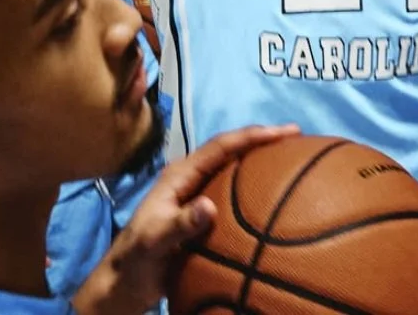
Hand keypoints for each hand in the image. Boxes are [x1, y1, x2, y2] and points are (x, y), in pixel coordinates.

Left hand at [72, 123, 299, 314]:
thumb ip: (179, 224)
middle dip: (261, 140)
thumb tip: (209, 206)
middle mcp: (190, 180)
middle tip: (295, 137)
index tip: (283, 132)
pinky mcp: (201, 217)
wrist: (122, 285)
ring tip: (290, 159)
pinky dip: (253, 189)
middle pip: (230, 151)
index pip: (220, 147)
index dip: (251, 136)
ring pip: (232, 170)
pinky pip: (233, 195)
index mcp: (179, 176)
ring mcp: (196, 197)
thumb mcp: (154, 242)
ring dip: (258, 161)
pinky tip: (270, 200)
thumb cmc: (135, 260)